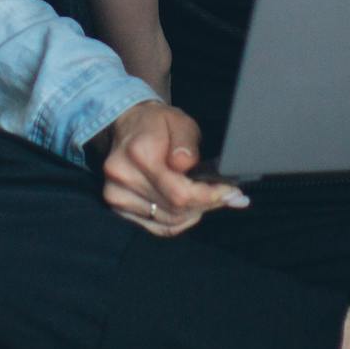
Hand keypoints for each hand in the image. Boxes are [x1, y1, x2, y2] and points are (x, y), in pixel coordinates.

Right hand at [93, 100, 244, 236]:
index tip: (232, 193)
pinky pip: (159, 227)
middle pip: (175, 209)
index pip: (179, 192)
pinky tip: (190, 208)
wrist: (129, 127)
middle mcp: (123, 177)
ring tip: (209, 198)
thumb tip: (187, 165)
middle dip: (206, 204)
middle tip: (228, 196)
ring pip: (169, 221)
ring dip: (194, 213)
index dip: (209, 197)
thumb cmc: (158, 124)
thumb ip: (186, 144)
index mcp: (138, 153)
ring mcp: (117, 195)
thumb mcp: (180, 122)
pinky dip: (179, 220)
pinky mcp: (119, 208)